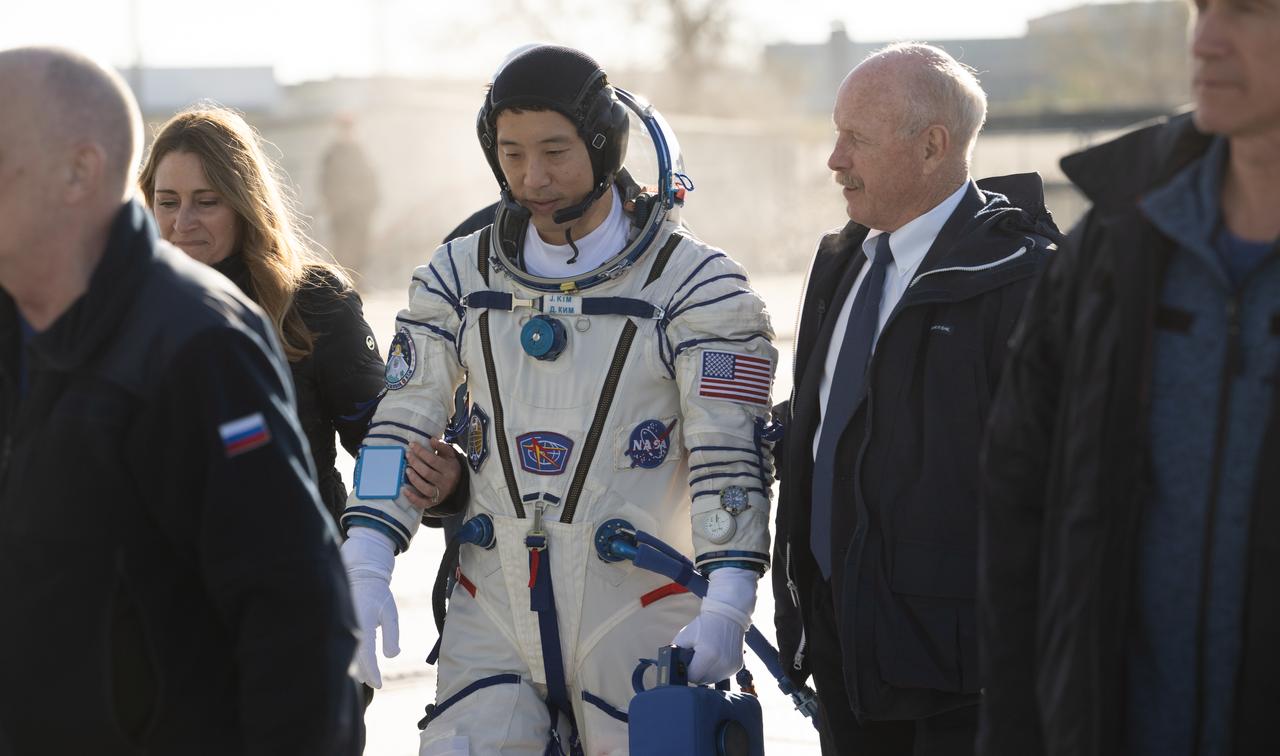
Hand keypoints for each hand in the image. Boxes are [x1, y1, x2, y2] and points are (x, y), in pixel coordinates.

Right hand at [340, 528, 400, 687]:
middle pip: (354, 658)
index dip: (372, 671)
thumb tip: (391, 656)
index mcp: (365, 620)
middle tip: (374, 683)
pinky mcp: (337, 625)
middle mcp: (350, 624)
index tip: (378, 684)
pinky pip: (341, 645)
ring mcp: (342, 624)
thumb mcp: (391, 613)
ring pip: (345, 653)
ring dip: (354, 668)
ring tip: (366, 677)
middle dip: (363, 673)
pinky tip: (355, 666)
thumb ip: (392, 635)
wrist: (361, 576)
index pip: (367, 652)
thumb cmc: (379, 597)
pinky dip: (348, 657)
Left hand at [403, 438, 460, 510]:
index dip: (421, 452)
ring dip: (414, 479)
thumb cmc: (449, 467)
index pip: (433, 460)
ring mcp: (439, 493)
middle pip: (427, 473)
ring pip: (424, 488)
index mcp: (449, 469)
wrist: (457, 485)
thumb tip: (432, 439)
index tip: (412, 445)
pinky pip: (422, 503)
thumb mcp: (449, 455)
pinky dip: (412, 498)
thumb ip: (442, 446)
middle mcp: (445, 482)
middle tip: (407, 455)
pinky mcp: (433, 502)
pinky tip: (405, 490)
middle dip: (415, 463)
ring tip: (406, 470)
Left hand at [672, 567, 758, 683]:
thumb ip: (675, 653)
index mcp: (708, 655)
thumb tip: (669, 668)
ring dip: (705, 673)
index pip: (691, 676)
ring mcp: (731, 666)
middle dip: (695, 672)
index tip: (685, 662)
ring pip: (711, 680)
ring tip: (705, 657)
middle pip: (701, 680)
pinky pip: (721, 676)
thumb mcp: (684, 636)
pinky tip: (715, 658)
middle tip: (695, 658)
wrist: (728, 616)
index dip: (685, 670)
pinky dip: (716, 670)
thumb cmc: (704, 625)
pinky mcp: (737, 667)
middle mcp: (722, 663)